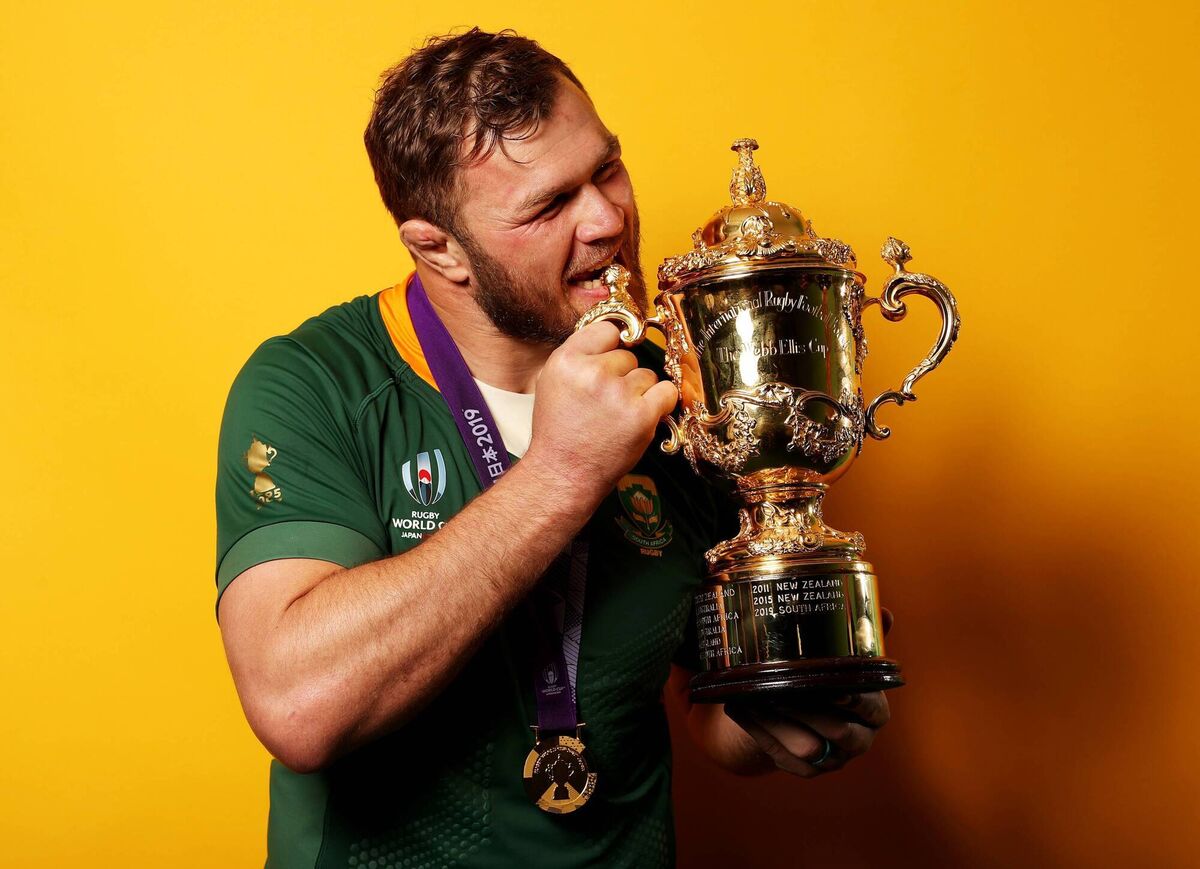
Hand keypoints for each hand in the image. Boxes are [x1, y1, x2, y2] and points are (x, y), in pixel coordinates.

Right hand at [528, 321, 676, 496]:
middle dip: (622, 377)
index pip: (606, 331)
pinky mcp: (642, 415)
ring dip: (639, 393)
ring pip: (647, 375)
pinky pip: (666, 392)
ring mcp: (619, 393)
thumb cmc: (559, 432)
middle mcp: (593, 373)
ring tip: (617, 417)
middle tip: (605, 404)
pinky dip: (660, 404)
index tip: (611, 362)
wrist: (563, 474)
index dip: (611, 347)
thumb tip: (612, 337)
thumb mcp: (553, 382)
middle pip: (628, 356)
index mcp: (566, 361)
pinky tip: (641, 417)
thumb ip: (580, 357)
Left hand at [724, 608, 894, 777]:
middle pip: (838, 732)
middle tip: (778, 686)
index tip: (833, 686)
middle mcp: (859, 740)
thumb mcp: (844, 660)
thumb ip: (862, 639)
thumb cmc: (827, 680)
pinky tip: (740, 710)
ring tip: (751, 697)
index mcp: (874, 712)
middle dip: (806, 709)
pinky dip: (758, 732)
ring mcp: (834, 760)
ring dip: (776, 722)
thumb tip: (884, 612)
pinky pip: (781, 757)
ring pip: (806, 748)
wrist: (803, 715)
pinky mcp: (807, 771)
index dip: (854, 699)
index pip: (872, 709)